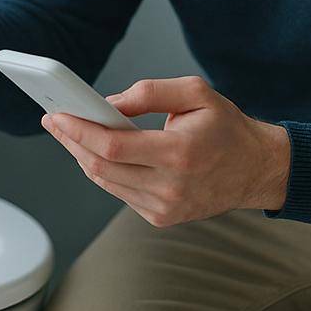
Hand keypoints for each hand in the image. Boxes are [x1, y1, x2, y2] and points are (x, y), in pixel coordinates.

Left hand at [41, 75, 291, 227]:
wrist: (256, 170)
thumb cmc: (226, 127)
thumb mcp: (196, 93)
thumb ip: (150, 92)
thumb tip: (107, 103)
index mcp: (180, 153)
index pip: (113, 146)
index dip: (79, 130)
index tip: (57, 115)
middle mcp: (171, 186)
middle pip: (101, 167)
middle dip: (71, 142)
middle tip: (53, 121)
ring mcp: (165, 208)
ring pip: (106, 182)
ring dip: (82, 157)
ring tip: (68, 133)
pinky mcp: (162, 218)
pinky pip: (120, 193)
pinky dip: (104, 171)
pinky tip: (94, 152)